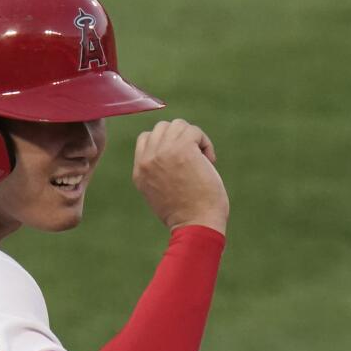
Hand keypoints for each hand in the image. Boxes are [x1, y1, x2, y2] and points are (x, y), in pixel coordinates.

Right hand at [132, 119, 228, 234]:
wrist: (195, 225)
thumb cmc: (186, 216)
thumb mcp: (160, 194)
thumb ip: (159, 173)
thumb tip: (174, 151)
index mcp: (140, 172)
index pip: (146, 139)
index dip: (167, 144)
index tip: (181, 162)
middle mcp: (147, 160)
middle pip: (162, 128)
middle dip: (181, 139)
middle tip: (194, 160)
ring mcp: (163, 152)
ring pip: (178, 125)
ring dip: (194, 139)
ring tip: (203, 159)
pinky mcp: (182, 148)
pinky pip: (194, 131)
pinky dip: (205, 143)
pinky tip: (210, 161)